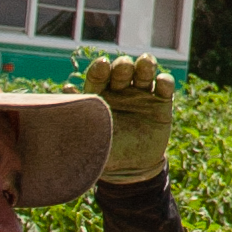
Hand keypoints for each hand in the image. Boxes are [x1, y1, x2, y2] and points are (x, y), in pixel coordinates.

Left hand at [84, 53, 175, 186]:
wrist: (131, 169)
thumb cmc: (104, 151)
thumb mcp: (91, 135)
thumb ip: (80, 114)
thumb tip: (66, 89)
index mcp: (100, 94)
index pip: (98, 76)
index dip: (100, 69)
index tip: (103, 64)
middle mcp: (120, 90)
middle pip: (122, 71)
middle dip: (123, 66)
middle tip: (124, 66)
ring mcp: (141, 95)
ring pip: (143, 74)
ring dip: (145, 66)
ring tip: (146, 62)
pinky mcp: (161, 104)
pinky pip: (164, 89)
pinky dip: (164, 82)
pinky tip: (161, 81)